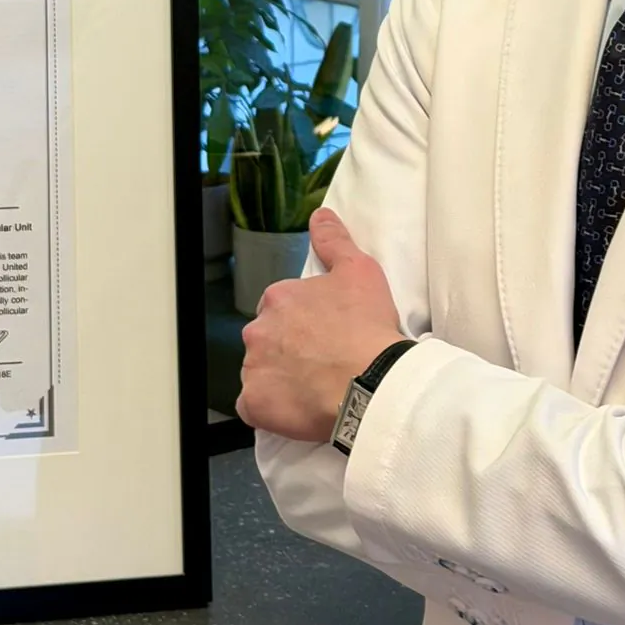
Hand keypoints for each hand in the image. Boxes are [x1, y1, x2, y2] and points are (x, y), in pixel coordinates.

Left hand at [236, 208, 403, 443]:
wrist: (372, 381)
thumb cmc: (367, 327)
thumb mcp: (359, 269)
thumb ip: (334, 240)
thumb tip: (320, 215)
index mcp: (278, 298)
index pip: (279, 308)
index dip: (301, 322)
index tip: (322, 334)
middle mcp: (258, 330)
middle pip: (266, 339)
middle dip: (286, 349)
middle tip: (320, 362)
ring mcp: (253, 368)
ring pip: (259, 372)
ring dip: (279, 378)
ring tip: (313, 388)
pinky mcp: (255, 403)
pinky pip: (253, 407)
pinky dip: (269, 409)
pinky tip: (294, 409)